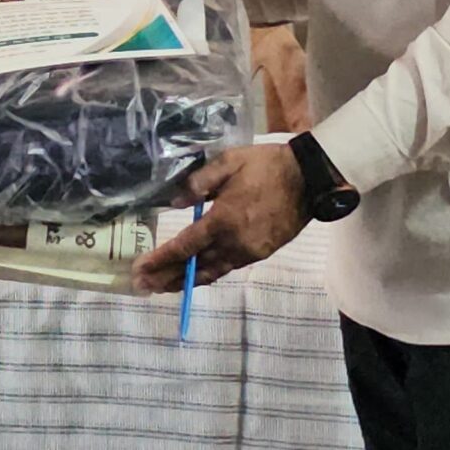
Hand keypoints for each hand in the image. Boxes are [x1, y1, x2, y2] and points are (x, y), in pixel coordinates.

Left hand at [132, 144, 308, 293]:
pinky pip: (227, 268)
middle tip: (143, 287)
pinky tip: (196, 274)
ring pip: (211, 272)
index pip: (184, 247)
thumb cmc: (266, 166)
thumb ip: (198, 182)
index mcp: (222, 220)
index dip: (160, 260)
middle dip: (166, 278)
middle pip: (194, 268)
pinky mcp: (260, 253)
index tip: (140, 269)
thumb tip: (175, 201)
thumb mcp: (228, 162)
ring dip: (185, 281)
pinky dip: (207, 273)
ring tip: (162, 287)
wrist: (309, 180)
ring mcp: (248, 252)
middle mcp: (234, 243)